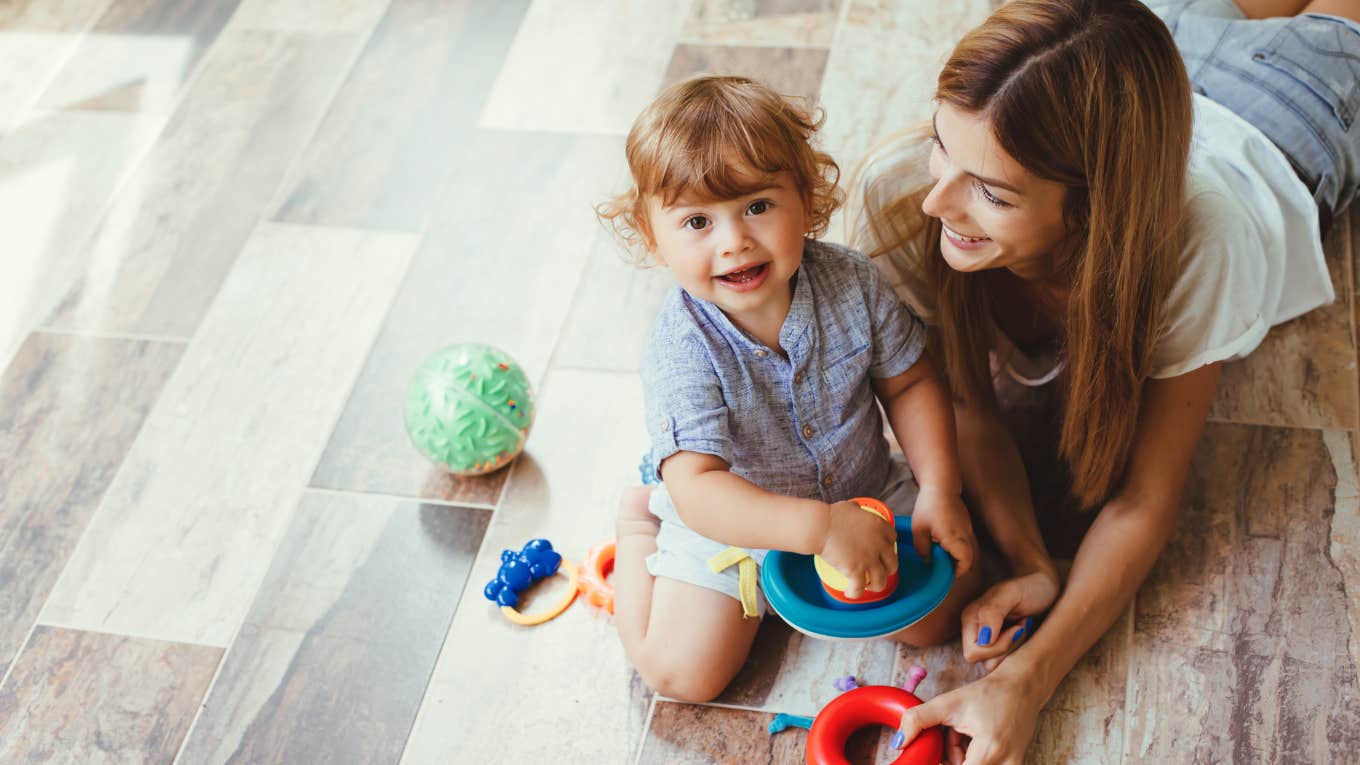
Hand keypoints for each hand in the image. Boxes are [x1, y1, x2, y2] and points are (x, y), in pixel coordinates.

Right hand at [817, 499, 897, 597]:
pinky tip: (851, 593)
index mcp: (880, 527)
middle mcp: (879, 544)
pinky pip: (860, 588)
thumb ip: (859, 510)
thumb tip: (856, 510)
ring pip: (881, 580)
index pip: (893, 539)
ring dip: (875, 585)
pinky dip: (855, 593)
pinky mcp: (856, 570)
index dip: (888, 547)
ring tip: (867, 586)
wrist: (819, 526)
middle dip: (887, 569)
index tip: (882, 552)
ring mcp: (869, 558)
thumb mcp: (851, 507)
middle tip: (878, 571)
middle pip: (892, 563)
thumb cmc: (831, 516)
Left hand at [895, 662, 1044, 764]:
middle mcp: (1005, 764)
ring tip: (964, 732)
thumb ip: (918, 720)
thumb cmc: (988, 694)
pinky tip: (973, 737)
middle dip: (952, 756)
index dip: (942, 762)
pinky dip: (973, 755)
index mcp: (990, 751)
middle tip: (952, 735)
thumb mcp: (948, 703)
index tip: (934, 754)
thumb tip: (898, 743)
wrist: (1022, 687)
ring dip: (962, 756)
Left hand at [910, 484, 976, 576]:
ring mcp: (968, 529)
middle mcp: (966, 535)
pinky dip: (958, 547)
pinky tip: (943, 543)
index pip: (965, 562)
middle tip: (944, 568)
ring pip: (969, 550)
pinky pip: (966, 541)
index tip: (947, 574)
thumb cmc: (929, 506)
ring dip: (958, 556)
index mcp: (955, 538)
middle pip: (970, 558)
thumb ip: (923, 549)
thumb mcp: (919, 529)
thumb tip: (928, 561)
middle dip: (958, 566)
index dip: (958, 572)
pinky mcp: (966, 524)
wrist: (941, 485)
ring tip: (942, 556)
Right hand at [961, 566, 1059, 671]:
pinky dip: (1018, 649)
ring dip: (1014, 648)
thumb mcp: (1012, 593)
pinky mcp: (999, 645)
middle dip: (1007, 647)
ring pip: (994, 663)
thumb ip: (992, 612)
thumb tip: (983, 638)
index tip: (1017, 627)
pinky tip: (1022, 633)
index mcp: (970, 617)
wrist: (1045, 587)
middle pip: (983, 660)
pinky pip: (1005, 662)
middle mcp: (974, 630)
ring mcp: (986, 639)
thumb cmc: (1030, 587)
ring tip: (1022, 627)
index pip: (973, 652)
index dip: (997, 646)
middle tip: (1021, 626)